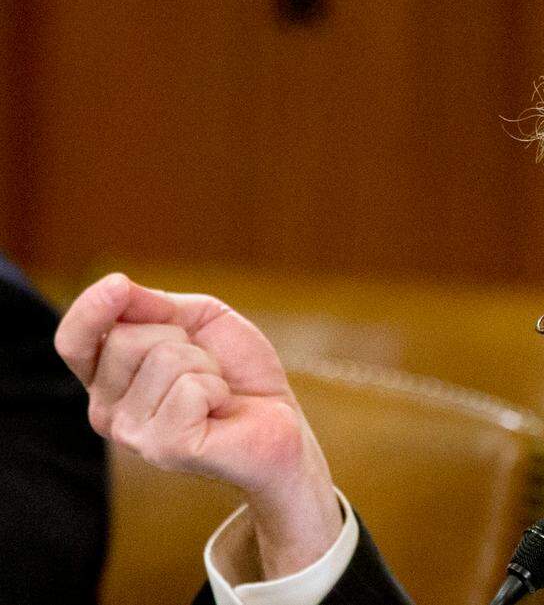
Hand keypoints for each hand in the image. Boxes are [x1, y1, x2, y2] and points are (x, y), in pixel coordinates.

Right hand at [55, 273, 341, 578]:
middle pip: (125, 338)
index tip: (118, 285)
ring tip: (216, 391)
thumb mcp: (199, 320)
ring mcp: (132, 434)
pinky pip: (189, 388)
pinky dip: (216, 388)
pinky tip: (220, 410)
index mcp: (108, 378)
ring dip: (205, 365)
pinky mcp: (164, 449)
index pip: (74, 340)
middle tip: (205, 366)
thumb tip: (117, 287)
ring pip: (162, 358)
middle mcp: (107, 410)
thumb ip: (154, 304)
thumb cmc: (237, 372)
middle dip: (181, 337)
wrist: (279, 420)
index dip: (89, 309)